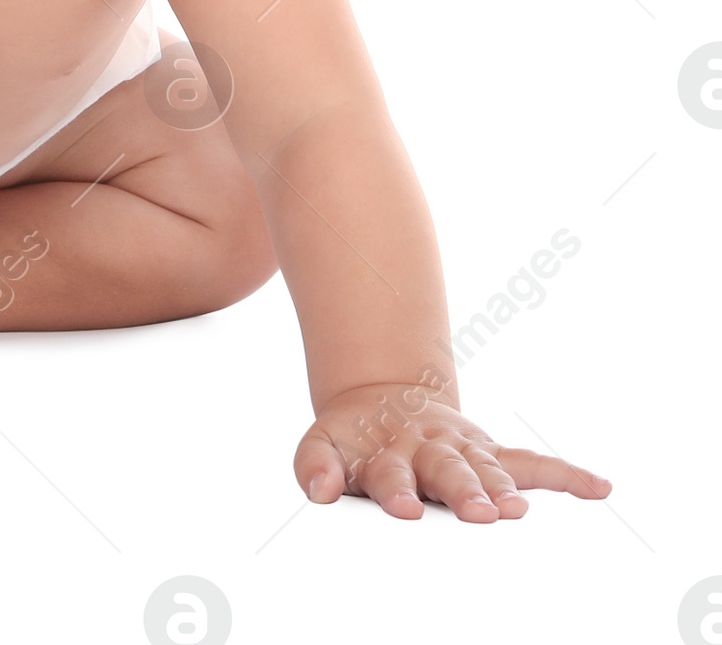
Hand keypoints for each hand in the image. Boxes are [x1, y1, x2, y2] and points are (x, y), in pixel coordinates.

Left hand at [294, 383, 610, 520]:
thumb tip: (318, 493)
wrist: (380, 399)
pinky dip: (565, 474)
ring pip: (489, 469)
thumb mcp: (322, 444)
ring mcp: (463, 449)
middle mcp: (429, 447)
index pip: (389, 474)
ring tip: (520, 509)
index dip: (395, 491)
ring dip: (505, 488)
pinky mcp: (489, 453)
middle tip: (479, 513)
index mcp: (386, 451)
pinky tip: (598, 488)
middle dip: (464, 492)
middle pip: (448, 471)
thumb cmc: (353, 438)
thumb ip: (314, 466)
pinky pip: (532, 463)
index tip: (406, 509)